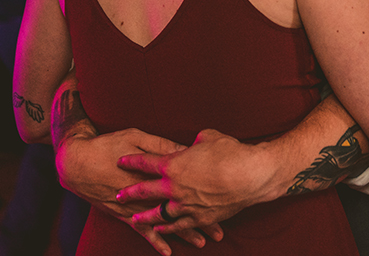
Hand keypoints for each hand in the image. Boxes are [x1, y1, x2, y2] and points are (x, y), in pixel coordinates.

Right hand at [57, 128, 217, 254]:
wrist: (76, 162)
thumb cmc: (108, 144)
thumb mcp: (137, 137)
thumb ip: (161, 146)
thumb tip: (185, 149)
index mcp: (152, 171)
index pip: (183, 182)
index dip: (203, 191)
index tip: (222, 198)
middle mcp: (145, 192)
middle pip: (177, 207)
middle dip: (199, 219)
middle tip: (219, 230)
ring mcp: (134, 205)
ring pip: (164, 222)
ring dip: (182, 233)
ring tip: (202, 241)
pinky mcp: (123, 214)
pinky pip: (142, 230)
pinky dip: (155, 241)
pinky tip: (168, 251)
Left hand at [117, 129, 277, 233]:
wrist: (250, 175)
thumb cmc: (231, 152)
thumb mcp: (209, 137)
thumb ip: (196, 140)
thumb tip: (195, 141)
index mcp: (174, 164)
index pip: (145, 162)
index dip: (131, 161)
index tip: (121, 160)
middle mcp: (175, 187)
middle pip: (145, 191)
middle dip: (129, 193)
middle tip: (117, 195)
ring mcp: (186, 205)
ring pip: (159, 213)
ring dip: (145, 216)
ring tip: (135, 219)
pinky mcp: (200, 217)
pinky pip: (179, 225)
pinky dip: (168, 228)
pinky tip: (161, 230)